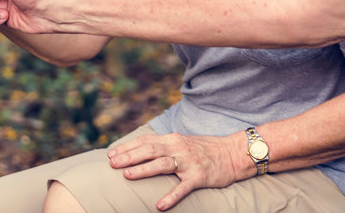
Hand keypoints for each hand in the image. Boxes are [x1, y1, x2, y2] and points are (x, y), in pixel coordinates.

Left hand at [107, 132, 240, 210]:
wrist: (233, 154)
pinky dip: (171, 196)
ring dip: (144, 170)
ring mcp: (189, 162)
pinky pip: (183, 188)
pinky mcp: (199, 177)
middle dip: (129, 156)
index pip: (146, 141)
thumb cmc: (205, 150)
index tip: (111, 154)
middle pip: (150, 150)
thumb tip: (142, 151)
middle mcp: (179, 148)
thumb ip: (165, 146)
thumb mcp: (183, 143)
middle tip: (111, 164)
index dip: (128, 147)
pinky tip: (160, 205)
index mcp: (173, 139)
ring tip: (127, 176)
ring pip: (163, 164)